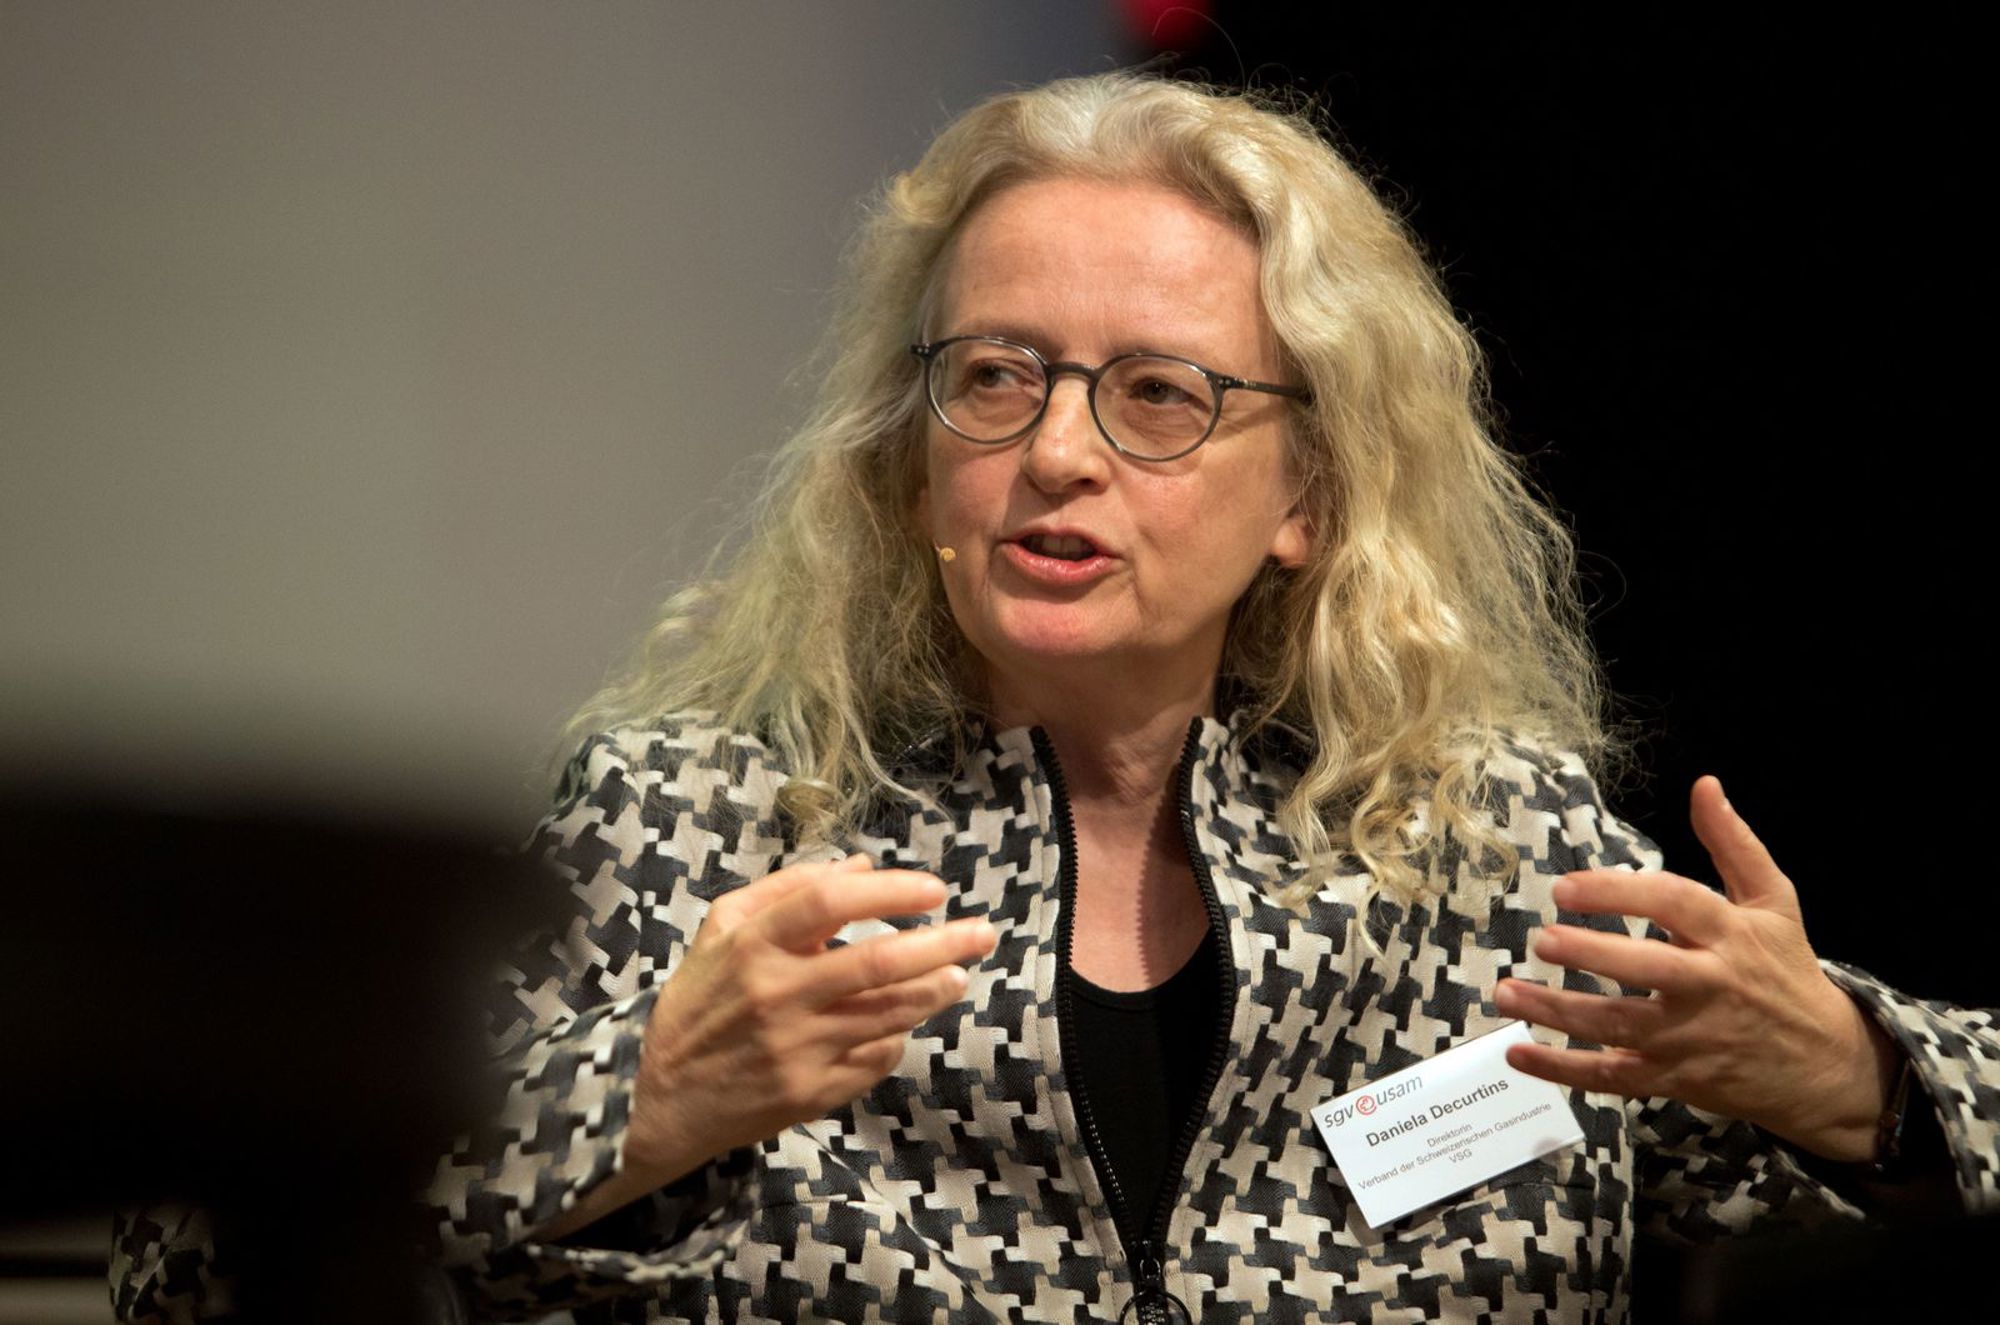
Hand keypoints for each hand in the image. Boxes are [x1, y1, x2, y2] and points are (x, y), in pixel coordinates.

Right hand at [627, 854, 998, 1181]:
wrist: (659, 1098)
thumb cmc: (698, 1003)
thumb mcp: (722, 930)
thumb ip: (787, 890)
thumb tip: (861, 866)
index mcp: (751, 946)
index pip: (830, 903)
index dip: (890, 891)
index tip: (934, 890)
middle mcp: (775, 996)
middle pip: (877, 962)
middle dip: (943, 943)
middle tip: (983, 932)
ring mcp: (796, 1049)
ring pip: (889, 1013)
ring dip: (936, 990)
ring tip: (960, 974)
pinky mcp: (810, 1093)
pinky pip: (875, 1059)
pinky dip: (897, 1037)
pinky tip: (905, 1023)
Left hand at [1494, 776, 1899, 1160]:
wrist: (1826, 1064)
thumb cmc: (1786, 971)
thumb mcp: (1774, 902)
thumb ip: (1733, 844)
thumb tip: (1704, 785)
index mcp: (1731, 935)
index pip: (1674, 904)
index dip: (1619, 892)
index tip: (1565, 887)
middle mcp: (1710, 987)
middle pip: (1646, 970)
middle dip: (1591, 956)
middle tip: (1541, 940)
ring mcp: (1691, 1038)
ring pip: (1618, 1027)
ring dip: (1557, 1012)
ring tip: (1506, 992)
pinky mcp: (1676, 1078)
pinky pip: (1613, 1077)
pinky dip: (1564, 1071)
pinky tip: (1518, 1053)